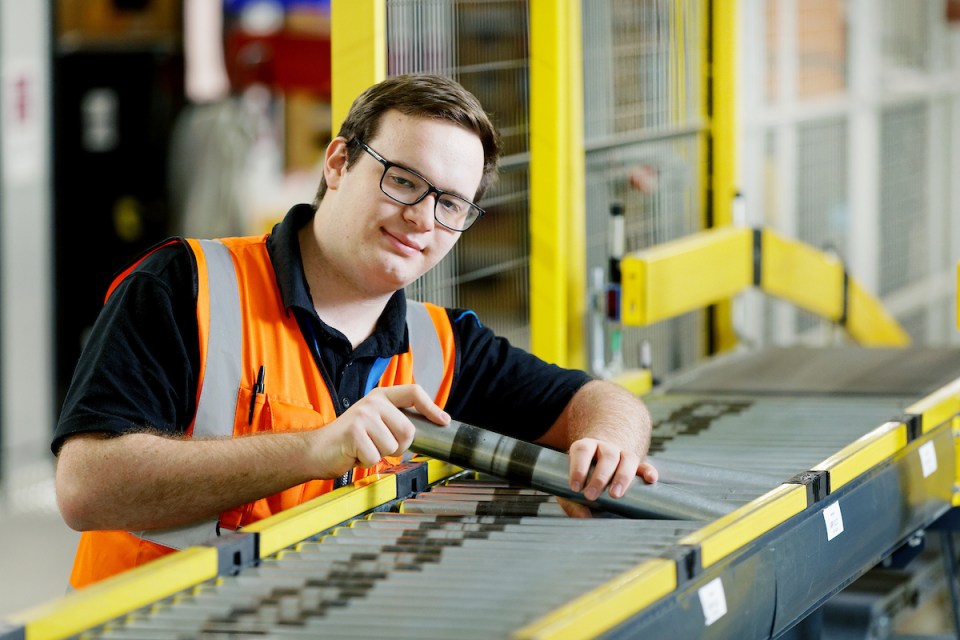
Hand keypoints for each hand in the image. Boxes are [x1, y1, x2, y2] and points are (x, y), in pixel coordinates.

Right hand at [306, 384, 448, 477]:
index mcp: (381, 397)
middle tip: (379, 446)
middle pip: (408, 431)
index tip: (443, 421)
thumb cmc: (350, 440)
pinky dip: (366, 462)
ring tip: (364, 448)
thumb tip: (429, 426)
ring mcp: (363, 415)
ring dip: (380, 455)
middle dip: (398, 447)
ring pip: (393, 447)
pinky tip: (355, 454)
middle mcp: (373, 402)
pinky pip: (376, 457)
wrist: (318, 450)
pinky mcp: (354, 432)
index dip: (432, 407)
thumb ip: (396, 421)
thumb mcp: (375, 423)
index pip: (413, 392)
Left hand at [559, 438, 658, 517]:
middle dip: (600, 477)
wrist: (598, 462)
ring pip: (627, 459)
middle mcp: (605, 448)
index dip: (578, 468)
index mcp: (586, 447)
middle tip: (591, 496)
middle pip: (607, 456)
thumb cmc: (582, 476)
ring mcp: (622, 454)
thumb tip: (583, 517)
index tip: (575, 488)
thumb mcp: (570, 484)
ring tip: (615, 495)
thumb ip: (571, 501)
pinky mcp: (636, 465)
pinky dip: (649, 471)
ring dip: (622, 477)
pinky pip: (645, 466)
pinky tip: (651, 479)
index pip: (582, 451)